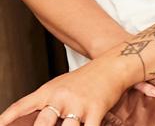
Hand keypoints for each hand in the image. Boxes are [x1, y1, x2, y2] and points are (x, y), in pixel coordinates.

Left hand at [0, 58, 127, 125]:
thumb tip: (29, 117)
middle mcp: (61, 97)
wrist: (113, 65)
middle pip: (42, 124)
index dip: (6, 119)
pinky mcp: (95, 110)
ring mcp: (78, 105)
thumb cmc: (86, 78)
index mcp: (49, 91)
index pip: (22, 106)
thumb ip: (45, 101)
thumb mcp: (61, 84)